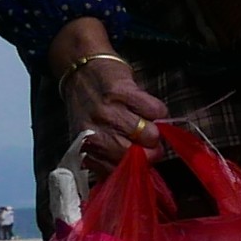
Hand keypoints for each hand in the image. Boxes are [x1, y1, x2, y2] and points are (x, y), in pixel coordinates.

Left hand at [49, 31, 175, 164]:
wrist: (81, 69)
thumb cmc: (88, 106)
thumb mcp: (90, 135)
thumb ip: (107, 155)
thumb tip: (136, 171)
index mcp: (87, 147)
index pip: (119, 170)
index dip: (136, 166)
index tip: (142, 160)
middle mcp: (95, 131)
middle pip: (136, 155)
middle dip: (151, 152)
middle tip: (150, 144)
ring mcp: (108, 111)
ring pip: (149, 134)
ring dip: (155, 131)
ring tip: (149, 125)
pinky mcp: (122, 90)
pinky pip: (155, 110)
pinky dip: (158, 111)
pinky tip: (148, 108)